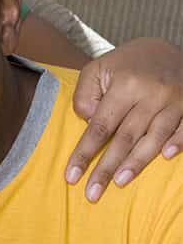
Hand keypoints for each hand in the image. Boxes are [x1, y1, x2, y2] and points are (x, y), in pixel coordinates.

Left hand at [67, 38, 182, 200]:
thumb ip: (85, 95)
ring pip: (154, 138)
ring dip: (136, 163)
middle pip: (125, 138)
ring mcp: (175, 100)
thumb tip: (89, 124)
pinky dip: (178, 143)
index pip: (100, 127)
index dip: (85, 153)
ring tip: (118, 183)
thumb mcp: (98, 68)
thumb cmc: (126, 64)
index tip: (71, 177)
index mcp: (125, 85)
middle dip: (106, 168)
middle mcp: (152, 93)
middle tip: (92, 194)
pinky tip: (166, 158)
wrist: (169, 48)